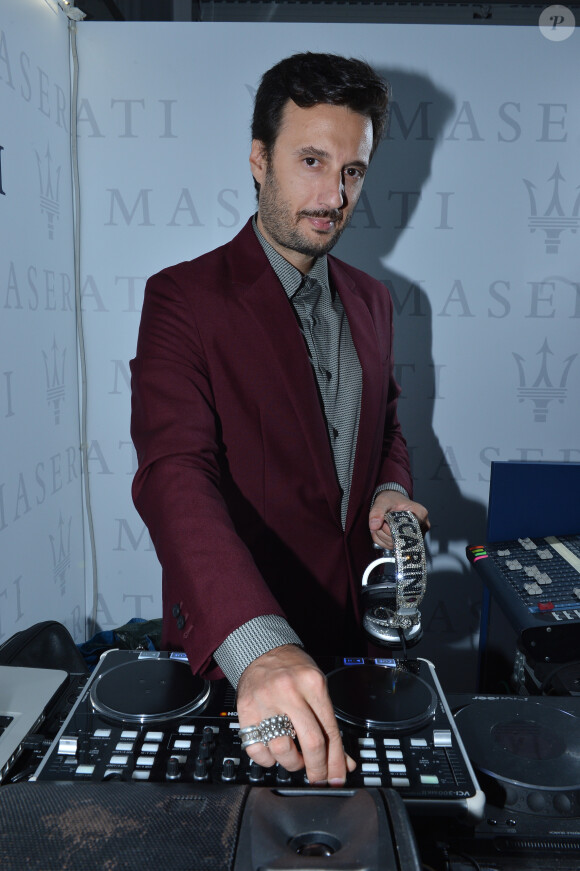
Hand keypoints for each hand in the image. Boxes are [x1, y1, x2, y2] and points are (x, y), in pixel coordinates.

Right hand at [236, 644, 355, 784]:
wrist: (262, 650)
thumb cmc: (293, 670)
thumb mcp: (317, 687)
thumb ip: (328, 723)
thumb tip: (343, 761)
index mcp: (313, 684)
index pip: (330, 731)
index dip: (336, 761)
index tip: (338, 778)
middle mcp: (289, 691)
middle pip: (311, 742)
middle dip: (318, 769)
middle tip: (319, 778)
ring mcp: (266, 701)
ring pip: (283, 750)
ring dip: (292, 763)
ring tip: (295, 759)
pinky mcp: (246, 711)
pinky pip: (257, 749)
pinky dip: (268, 759)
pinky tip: (274, 752)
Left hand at [369, 489, 429, 548]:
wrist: (393, 501)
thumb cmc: (392, 499)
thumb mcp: (383, 502)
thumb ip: (377, 512)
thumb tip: (374, 526)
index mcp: (420, 513)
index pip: (407, 529)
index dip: (391, 528)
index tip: (384, 522)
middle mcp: (422, 526)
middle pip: (401, 539)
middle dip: (385, 532)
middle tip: (381, 522)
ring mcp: (416, 536)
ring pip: (395, 545)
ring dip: (383, 537)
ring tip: (381, 525)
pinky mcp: (408, 542)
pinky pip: (393, 546)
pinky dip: (383, 540)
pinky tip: (382, 531)